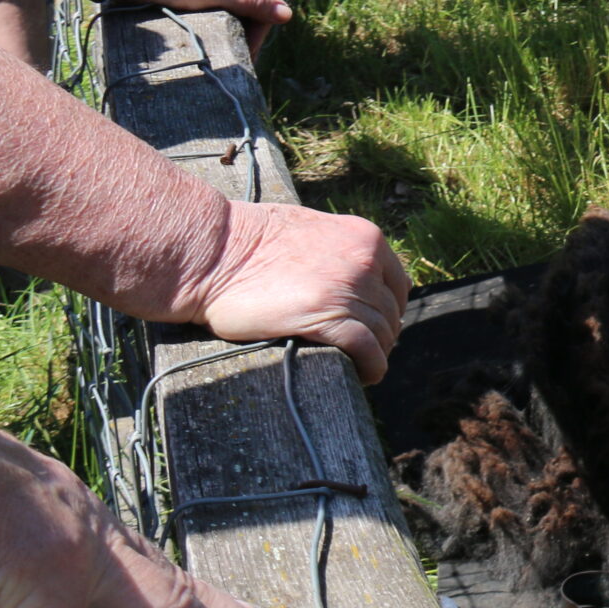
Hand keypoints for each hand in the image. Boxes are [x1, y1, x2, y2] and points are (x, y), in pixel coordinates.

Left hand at [119, 0, 291, 52]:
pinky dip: (215, 17)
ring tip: (224, 44)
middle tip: (238, 52)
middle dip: (247, 24)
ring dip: (230, 23)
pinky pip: (214, 2)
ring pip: (233, 2)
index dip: (263, 21)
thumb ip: (253, 2)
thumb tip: (287, 14)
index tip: (251, 49)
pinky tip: (211, 31)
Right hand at [187, 201, 411, 382]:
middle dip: (382, 335)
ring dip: (376, 354)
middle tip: (366, 352)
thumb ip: (339, 251)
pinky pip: (367, 350)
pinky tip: (364, 376)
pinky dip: (371, 367)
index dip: (388, 310)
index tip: (375, 326)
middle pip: (390, 312)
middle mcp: (365, 261)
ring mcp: (349, 289)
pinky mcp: (329, 317)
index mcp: (365, 238)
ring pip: (382, 333)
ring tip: (362, 366)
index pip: (397, 284)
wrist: (211, 251)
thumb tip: (356, 278)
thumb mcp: (309, 231)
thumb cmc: (247, 241)